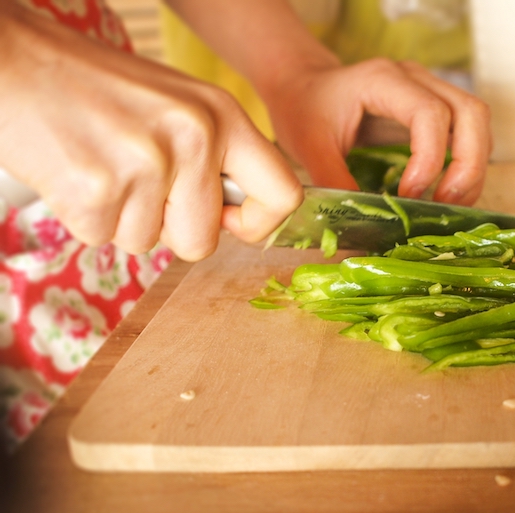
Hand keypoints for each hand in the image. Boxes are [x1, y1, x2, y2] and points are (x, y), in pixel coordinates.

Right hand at [0, 3, 301, 260]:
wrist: (14, 62)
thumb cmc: (97, 90)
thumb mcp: (177, 106)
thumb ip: (215, 157)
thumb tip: (238, 219)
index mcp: (222, 114)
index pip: (283, 194)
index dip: (259, 224)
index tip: (229, 222)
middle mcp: (193, 137)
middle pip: (204, 241)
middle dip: (171, 230)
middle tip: (139, 186)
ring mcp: (145, 164)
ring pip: (148, 244)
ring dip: (122, 218)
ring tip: (101, 165)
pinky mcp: (95, 190)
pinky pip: (103, 240)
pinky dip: (85, 218)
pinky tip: (74, 173)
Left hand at [262, 58, 491, 205]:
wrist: (302, 86)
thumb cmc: (303, 108)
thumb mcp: (309, 145)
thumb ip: (333, 181)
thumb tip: (360, 226)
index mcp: (383, 80)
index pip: (430, 113)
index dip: (429, 159)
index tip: (408, 196)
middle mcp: (416, 79)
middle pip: (472, 112)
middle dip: (469, 165)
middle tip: (445, 204)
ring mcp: (430, 91)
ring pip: (478, 122)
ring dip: (473, 168)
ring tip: (447, 204)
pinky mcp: (436, 109)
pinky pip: (469, 133)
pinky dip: (467, 165)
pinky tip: (445, 193)